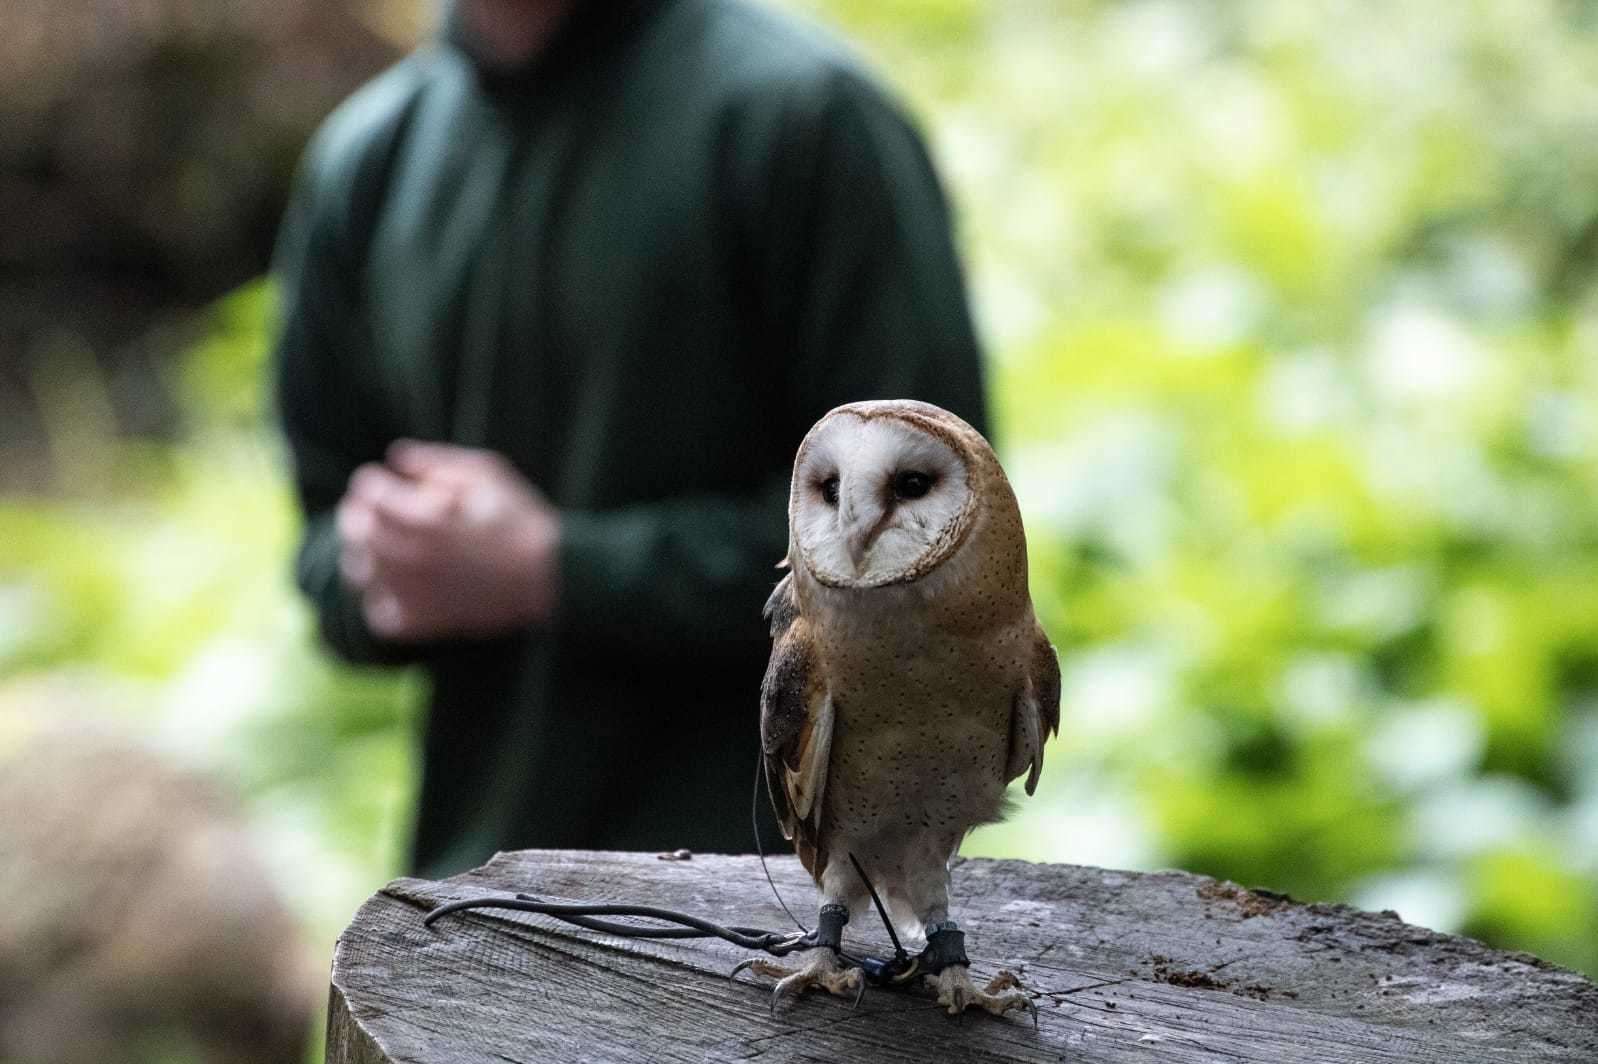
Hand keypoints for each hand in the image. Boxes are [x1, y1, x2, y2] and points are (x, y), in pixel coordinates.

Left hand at [335, 441, 560, 640]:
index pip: (369, 493)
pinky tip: (397, 586)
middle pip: (356, 530)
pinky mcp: (424, 623)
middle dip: (360, 513)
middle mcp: (413, 558)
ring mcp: (415, 594)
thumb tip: (396, 457)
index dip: (371, 482)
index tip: (381, 481)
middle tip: (372, 510)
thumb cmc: (520, 519)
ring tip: (384, 546)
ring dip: (365, 553)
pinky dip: (380, 599)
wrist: (550, 577)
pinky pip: (379, 614)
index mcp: (427, 519)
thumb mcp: (488, 473)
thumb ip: (437, 461)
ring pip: (360, 570)